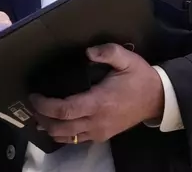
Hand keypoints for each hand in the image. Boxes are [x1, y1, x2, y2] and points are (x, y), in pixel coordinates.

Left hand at [32, 43, 163, 143]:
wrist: (157, 98)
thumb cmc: (140, 77)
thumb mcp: (127, 59)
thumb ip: (108, 52)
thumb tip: (87, 52)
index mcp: (99, 102)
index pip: (64, 110)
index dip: (44, 105)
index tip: (34, 95)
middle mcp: (96, 121)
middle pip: (59, 127)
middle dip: (42, 117)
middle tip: (34, 105)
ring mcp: (99, 132)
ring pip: (66, 137)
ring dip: (50, 127)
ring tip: (42, 114)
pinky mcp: (102, 136)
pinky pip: (76, 140)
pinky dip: (63, 134)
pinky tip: (59, 123)